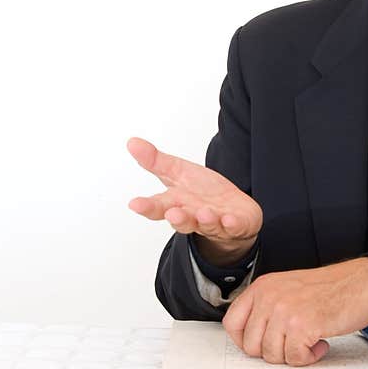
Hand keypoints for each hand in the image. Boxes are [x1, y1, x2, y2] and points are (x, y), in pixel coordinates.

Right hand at [126, 137, 262, 260]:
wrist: (232, 211)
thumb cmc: (203, 192)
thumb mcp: (178, 172)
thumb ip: (156, 162)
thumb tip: (132, 142)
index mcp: (176, 204)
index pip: (158, 207)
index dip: (146, 206)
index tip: (134, 204)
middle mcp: (193, 217)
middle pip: (182, 220)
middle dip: (178, 218)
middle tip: (172, 214)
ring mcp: (215, 223)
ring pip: (208, 224)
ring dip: (206, 220)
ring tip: (204, 213)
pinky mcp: (236, 224)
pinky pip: (234, 226)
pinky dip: (232, 223)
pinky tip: (230, 219)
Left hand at [222, 257, 367, 365]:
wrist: (363, 280)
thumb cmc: (331, 287)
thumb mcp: (288, 288)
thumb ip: (267, 307)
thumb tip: (252, 338)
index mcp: (263, 286)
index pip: (232, 323)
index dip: (246, 341)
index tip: (264, 343)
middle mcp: (270, 297)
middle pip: (251, 346)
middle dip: (274, 352)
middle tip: (293, 343)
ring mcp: (285, 311)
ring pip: (272, 355)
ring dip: (293, 355)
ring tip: (309, 341)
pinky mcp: (303, 325)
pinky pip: (294, 358)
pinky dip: (309, 357)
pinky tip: (320, 343)